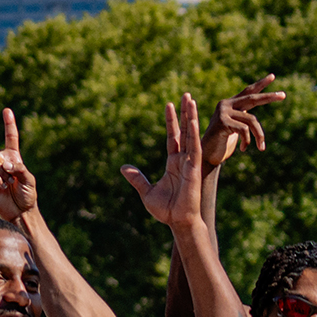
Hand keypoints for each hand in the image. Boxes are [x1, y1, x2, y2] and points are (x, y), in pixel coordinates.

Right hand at [0, 107, 36, 219]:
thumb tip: (4, 163)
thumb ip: (19, 168)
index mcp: (13, 158)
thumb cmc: (27, 195)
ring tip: (9, 183)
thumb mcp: (29, 179)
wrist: (18, 212)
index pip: (10, 137)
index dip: (9, 124)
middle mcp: (0, 161)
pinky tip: (2, 187)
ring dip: (1, 171)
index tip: (7, 111)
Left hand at [121, 95, 206, 232]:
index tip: (169, 105)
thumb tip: (123, 168)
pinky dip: (193, 133)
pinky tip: (192, 120)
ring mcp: (190, 162)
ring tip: (190, 99)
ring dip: (190, 117)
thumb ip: (137, 178)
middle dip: (185, 113)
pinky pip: (194, 147)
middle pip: (185, 131)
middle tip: (185, 95)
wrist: (178, 222)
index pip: (173, 137)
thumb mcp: (146, 191)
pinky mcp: (193, 168)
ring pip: (191, 135)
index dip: (172, 122)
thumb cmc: (166, 210)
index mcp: (173, 163)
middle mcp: (183, 159)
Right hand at [205, 75, 285, 171]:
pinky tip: (244, 149)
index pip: (247, 92)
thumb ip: (243, 121)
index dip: (260, 84)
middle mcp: (225, 105)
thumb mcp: (236, 130)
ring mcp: (222, 112)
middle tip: (283, 95)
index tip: (272, 76)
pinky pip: (244, 129)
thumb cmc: (221, 144)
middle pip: (252, 98)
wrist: (204, 156)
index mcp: (229, 105)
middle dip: (269, 97)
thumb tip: (254, 120)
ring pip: (252, 120)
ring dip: (259, 135)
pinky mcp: (221, 122)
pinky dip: (247, 141)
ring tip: (261, 147)